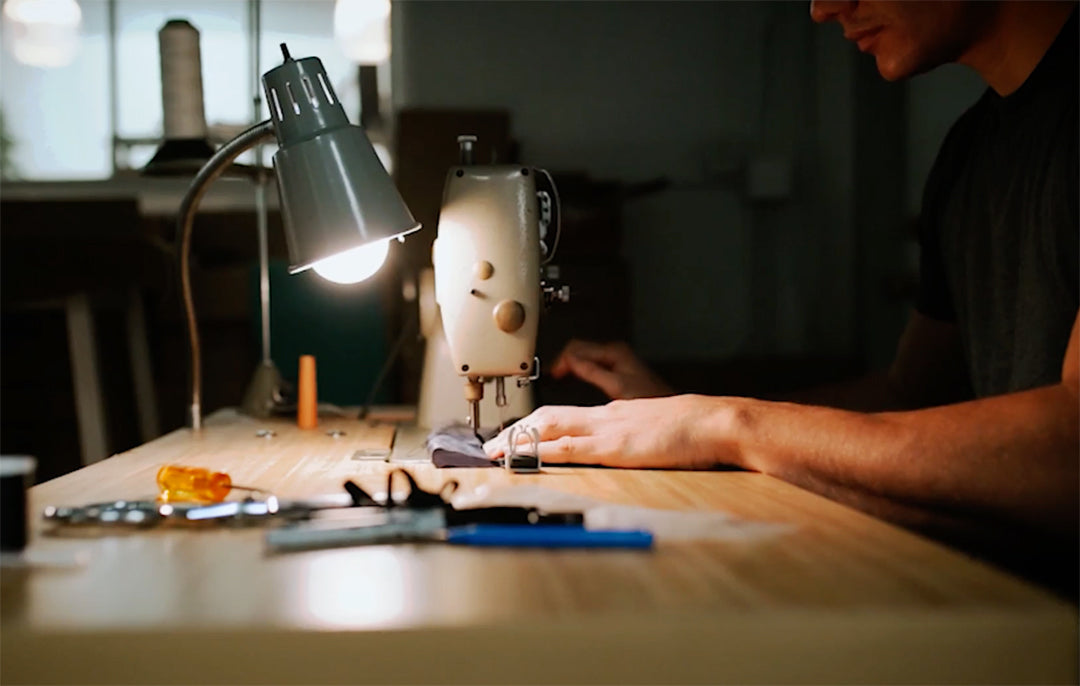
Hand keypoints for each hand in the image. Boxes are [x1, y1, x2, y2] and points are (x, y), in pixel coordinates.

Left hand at [482, 395, 736, 468]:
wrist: (712, 421)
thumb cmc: (695, 428)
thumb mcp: (661, 429)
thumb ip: (641, 436)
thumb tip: (636, 446)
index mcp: (615, 414)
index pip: (566, 415)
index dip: (537, 424)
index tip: (517, 434)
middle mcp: (604, 416)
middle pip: (548, 417)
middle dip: (517, 430)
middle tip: (492, 444)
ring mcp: (606, 429)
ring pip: (549, 428)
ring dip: (518, 439)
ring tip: (494, 452)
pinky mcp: (613, 447)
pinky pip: (567, 448)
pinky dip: (539, 452)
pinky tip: (524, 458)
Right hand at [551, 339, 673, 399]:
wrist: (666, 409)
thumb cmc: (649, 398)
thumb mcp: (617, 386)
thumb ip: (592, 372)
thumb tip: (569, 362)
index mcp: (614, 351)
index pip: (576, 346)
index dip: (560, 359)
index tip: (551, 373)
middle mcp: (614, 352)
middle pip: (577, 350)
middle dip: (561, 362)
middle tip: (551, 378)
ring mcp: (614, 361)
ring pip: (582, 358)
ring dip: (569, 367)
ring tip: (558, 381)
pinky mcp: (614, 371)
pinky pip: (589, 366)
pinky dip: (578, 373)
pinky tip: (574, 384)